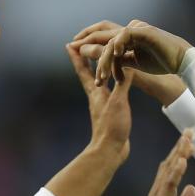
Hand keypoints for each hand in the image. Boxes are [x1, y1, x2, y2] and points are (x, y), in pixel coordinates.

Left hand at [67, 42, 131, 163]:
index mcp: (95, 93)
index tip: (69, 44)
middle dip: (84, 61)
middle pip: (88, 75)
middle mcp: (96, 97)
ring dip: (97, 71)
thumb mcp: (118, 102)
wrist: (110, 151)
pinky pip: (109, 92)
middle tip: (81, 48)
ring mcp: (102, 105)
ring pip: (98, 82)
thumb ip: (122, 83)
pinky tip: (116, 84)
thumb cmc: (112, 127)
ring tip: (100, 61)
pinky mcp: (110, 113)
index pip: (83, 71)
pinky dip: (111, 83)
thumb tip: (125, 64)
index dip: (77, 57)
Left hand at [69, 20, 192, 86]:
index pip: (101, 35)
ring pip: (111, 40)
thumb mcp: (134, 65)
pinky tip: (114, 55)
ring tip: (101, 76)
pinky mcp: (145, 31)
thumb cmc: (160, 63)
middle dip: (85, 41)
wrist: (181, 63)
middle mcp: (128, 30)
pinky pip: (126, 35)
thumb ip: (117, 61)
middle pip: (101, 32)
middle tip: (73, 48)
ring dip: (104, 58)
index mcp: (125, 37)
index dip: (86, 39)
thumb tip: (99, 60)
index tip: (73, 48)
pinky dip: (118, 44)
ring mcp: (136, 29)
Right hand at [131, 130, 194, 195]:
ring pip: (170, 170)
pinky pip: (169, 185)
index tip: (188, 139)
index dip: (180, 153)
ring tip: (187, 140)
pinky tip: (182, 161)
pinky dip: (176, 172)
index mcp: (162, 193)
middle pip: (170, 164)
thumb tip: (193, 189)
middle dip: (180, 146)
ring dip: (179, 154)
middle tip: (189, 130)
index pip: (171, 168)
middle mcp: (159, 191)